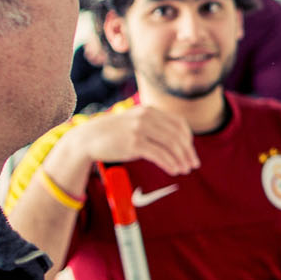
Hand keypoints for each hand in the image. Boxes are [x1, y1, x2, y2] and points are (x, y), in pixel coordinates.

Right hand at [65, 105, 199, 175]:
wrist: (88, 138)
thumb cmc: (115, 134)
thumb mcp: (136, 123)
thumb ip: (154, 128)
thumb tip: (177, 144)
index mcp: (150, 111)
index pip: (179, 123)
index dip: (188, 139)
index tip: (190, 152)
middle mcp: (147, 117)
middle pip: (177, 135)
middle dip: (188, 151)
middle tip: (193, 164)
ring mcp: (140, 129)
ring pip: (170, 145)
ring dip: (181, 159)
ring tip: (185, 170)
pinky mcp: (134, 143)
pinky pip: (159, 154)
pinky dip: (170, 163)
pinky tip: (174, 170)